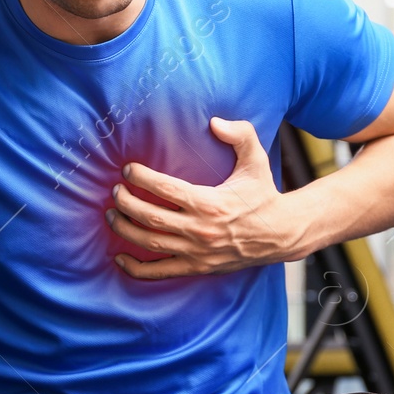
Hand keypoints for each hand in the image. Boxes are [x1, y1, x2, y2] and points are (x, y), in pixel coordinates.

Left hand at [107, 117, 295, 279]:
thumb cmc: (263, 194)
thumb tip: (215, 121)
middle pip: (150, 217)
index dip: (142, 178)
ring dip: (124, 229)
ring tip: (111, 214)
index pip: (165, 189)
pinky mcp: (198, 268)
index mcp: (211, 202)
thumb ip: (240, 134)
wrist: (282, 233)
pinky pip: (160, 272)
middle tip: (114, 191)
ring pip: (149, 243)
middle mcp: (201, 229)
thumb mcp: (256, 159)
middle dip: (125, 202)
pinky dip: (136, 268)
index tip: (129, 169)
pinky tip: (120, 258)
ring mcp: (197, 252)